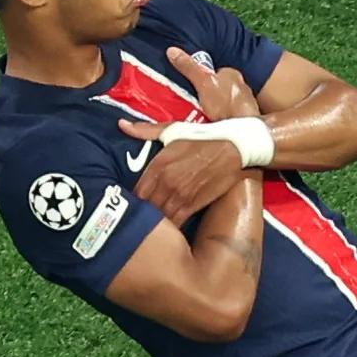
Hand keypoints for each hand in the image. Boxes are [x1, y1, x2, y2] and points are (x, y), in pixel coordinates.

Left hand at [128, 138, 245, 227]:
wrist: (234, 148)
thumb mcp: (173, 130)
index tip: (128, 203)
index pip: (135, 191)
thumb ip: (145, 131)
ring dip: (153, 224)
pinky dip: (169, 229)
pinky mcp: (194, 205)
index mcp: (158, 164)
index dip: (130, 200)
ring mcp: (180, 195)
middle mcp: (166, 182)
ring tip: (148, 228)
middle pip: (144, 207)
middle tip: (135, 219)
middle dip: (139, 213)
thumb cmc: (202, 138)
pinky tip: (165, 232)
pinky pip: (175, 223)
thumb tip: (121, 124)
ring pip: (158, 218)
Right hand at [171, 47, 260, 119]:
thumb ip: (189, 67)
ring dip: (213, 108)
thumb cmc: (227, 104)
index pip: (215, 71)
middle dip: (207, 94)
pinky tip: (211, 124)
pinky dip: (219, 119)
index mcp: (232, 74)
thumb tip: (173, 51)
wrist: (242, 131)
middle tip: (194, 102)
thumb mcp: (203, 83)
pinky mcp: (243, 119)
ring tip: (200, 115)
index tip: (193, 85)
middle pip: (219, 88)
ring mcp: (243, 104)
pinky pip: (228, 116)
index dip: (202, 78)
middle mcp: (240, 87)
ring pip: (224, 103)